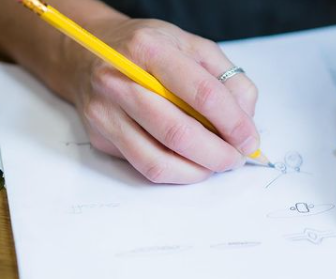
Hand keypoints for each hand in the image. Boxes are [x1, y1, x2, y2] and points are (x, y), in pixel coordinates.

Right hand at [66, 16, 259, 182]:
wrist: (86, 55)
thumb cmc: (148, 51)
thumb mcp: (194, 48)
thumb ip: (229, 80)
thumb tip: (246, 121)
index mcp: (149, 49)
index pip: (202, 93)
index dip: (233, 123)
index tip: (250, 140)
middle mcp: (119, 80)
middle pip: (178, 133)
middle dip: (218, 155)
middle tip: (236, 159)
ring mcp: (105, 112)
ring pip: (159, 161)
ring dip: (198, 171)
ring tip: (217, 163)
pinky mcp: (101, 137)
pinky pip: (145, 167)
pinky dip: (178, 173)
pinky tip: (192, 163)